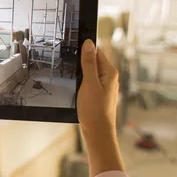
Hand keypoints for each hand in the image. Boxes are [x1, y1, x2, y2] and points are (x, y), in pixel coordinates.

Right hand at [77, 40, 124, 176]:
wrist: (97, 133)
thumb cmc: (94, 110)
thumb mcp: (89, 83)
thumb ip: (89, 63)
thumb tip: (89, 44)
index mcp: (110, 72)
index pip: (96, 52)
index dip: (84, 49)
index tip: (71, 48)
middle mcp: (110, 78)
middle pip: (93, 61)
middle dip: (81, 61)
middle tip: (67, 63)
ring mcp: (105, 86)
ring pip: (90, 72)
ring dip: (80, 72)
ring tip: (70, 76)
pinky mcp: (99, 94)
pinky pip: (89, 82)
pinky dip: (81, 82)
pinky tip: (74, 87)